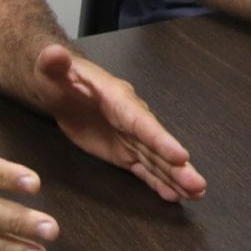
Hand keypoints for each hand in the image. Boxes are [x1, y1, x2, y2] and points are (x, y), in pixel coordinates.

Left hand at [33, 45, 207, 202]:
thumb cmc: (57, 77)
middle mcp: (132, 120)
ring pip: (156, 160)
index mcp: (118, 101)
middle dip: (178, 166)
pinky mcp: (123, 152)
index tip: (182, 156)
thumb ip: (54, 64)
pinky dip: (158, 183)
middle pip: (157, 146)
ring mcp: (130, 138)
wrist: (61, 87)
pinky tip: (175, 197)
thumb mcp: (50, 69)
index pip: (142, 123)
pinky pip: (144, 169)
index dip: (162, 140)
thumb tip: (54, 53)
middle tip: (199, 186)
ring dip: (176, 178)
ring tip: (197, 194)